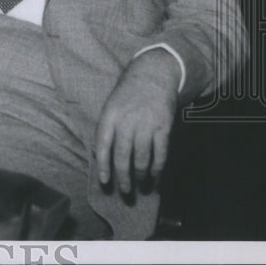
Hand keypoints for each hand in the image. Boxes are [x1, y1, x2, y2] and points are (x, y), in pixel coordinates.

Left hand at [95, 48, 179, 194]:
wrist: (153, 75)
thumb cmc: (128, 94)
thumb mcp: (111, 105)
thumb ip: (107, 128)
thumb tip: (101, 156)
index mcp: (110, 115)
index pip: (103, 144)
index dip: (103, 165)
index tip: (105, 182)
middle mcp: (127, 120)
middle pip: (123, 155)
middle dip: (123, 177)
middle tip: (125, 191)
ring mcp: (147, 123)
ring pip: (142, 157)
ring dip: (141, 175)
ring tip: (140, 186)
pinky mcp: (164, 126)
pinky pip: (160, 153)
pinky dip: (158, 168)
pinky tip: (155, 177)